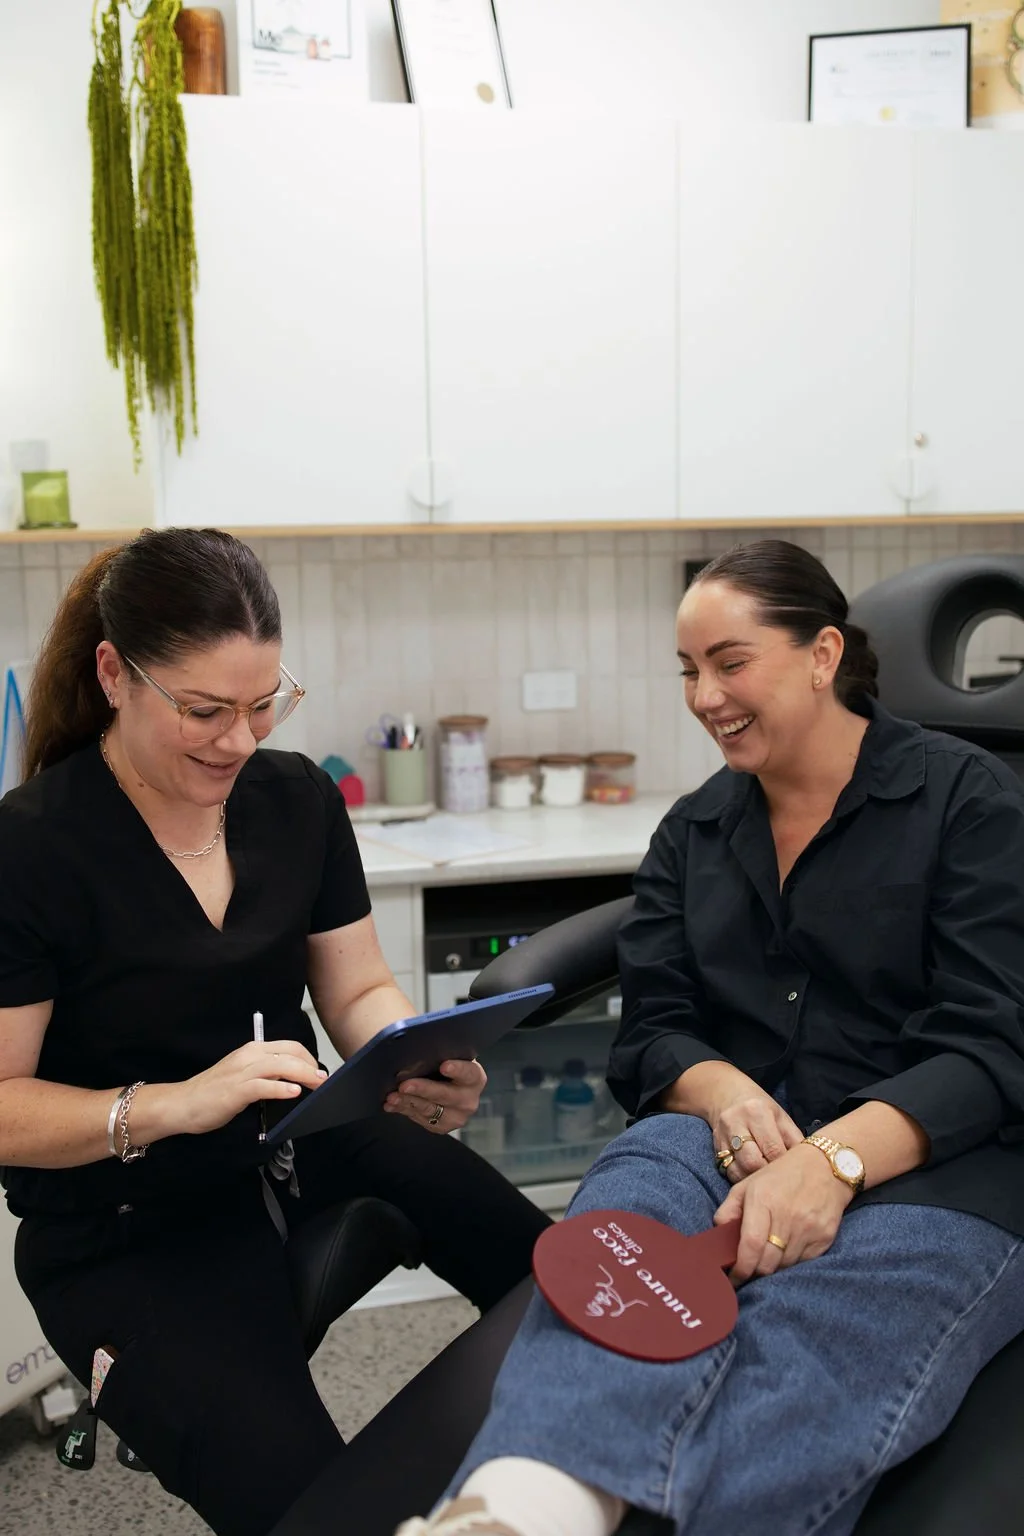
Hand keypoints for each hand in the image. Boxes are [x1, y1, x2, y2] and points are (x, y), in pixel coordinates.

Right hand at [175, 1040, 327, 1135]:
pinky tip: (293, 1093)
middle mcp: (248, 1056)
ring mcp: (241, 1072)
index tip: (319, 1072)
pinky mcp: (235, 1090)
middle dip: (311, 1066)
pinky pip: (262, 1086)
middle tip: (324, 1080)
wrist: (183, 1103)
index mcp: (252, 1050)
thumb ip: (266, 1074)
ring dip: (303, 1075)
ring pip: (280, 1066)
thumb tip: (294, 1081)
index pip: (290, 1047)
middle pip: (289, 1053)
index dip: (309, 1058)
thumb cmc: (214, 1092)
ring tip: (317, 1084)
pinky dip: (280, 1088)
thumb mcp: (244, 1076)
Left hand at [384, 1058, 486, 1134]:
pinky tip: (391, 1104)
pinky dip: (403, 1110)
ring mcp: (456, 1116)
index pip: (469, 1072)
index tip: (444, 1066)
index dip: (458, 1069)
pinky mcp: (441, 1127)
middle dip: (423, 1089)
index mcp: (474, 1077)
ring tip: (392, 1096)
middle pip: (445, 1095)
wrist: (445, 1084)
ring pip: (429, 1109)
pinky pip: (420, 1119)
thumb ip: (438, 1048)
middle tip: (404, 1085)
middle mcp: (468, 1099)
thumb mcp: (446, 1053)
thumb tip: (417, 1037)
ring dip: (408, 1102)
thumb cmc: (443, 1062)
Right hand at [705, 1075, 803, 1183]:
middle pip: (752, 1162)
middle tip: (780, 1179)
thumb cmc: (761, 1108)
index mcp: (757, 1112)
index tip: (795, 1175)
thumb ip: (794, 1140)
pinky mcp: (715, 1148)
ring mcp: (722, 1136)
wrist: (727, 1095)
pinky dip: (743, 1179)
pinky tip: (753, 1178)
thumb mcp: (781, 1117)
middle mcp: (736, 1123)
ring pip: (739, 1170)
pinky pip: (729, 1172)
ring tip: (767, 1180)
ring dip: (755, 1179)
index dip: (785, 1166)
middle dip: (768, 1174)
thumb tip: (809, 1165)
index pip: (773, 1149)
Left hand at [714, 1144, 852, 1284]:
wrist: (826, 1167)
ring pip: (784, 1266)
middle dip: (753, 1272)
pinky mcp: (824, 1238)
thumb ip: (729, 1209)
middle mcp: (787, 1216)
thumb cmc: (781, 1176)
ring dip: (772, 1267)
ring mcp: (808, 1228)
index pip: (751, 1245)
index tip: (733, 1277)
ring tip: (766, 1258)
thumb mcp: (749, 1183)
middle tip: (747, 1271)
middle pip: (767, 1263)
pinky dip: (791, 1262)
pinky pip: (803, 1263)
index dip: (740, 1268)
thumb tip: (718, 1234)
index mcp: (763, 1200)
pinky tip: (786, 1250)